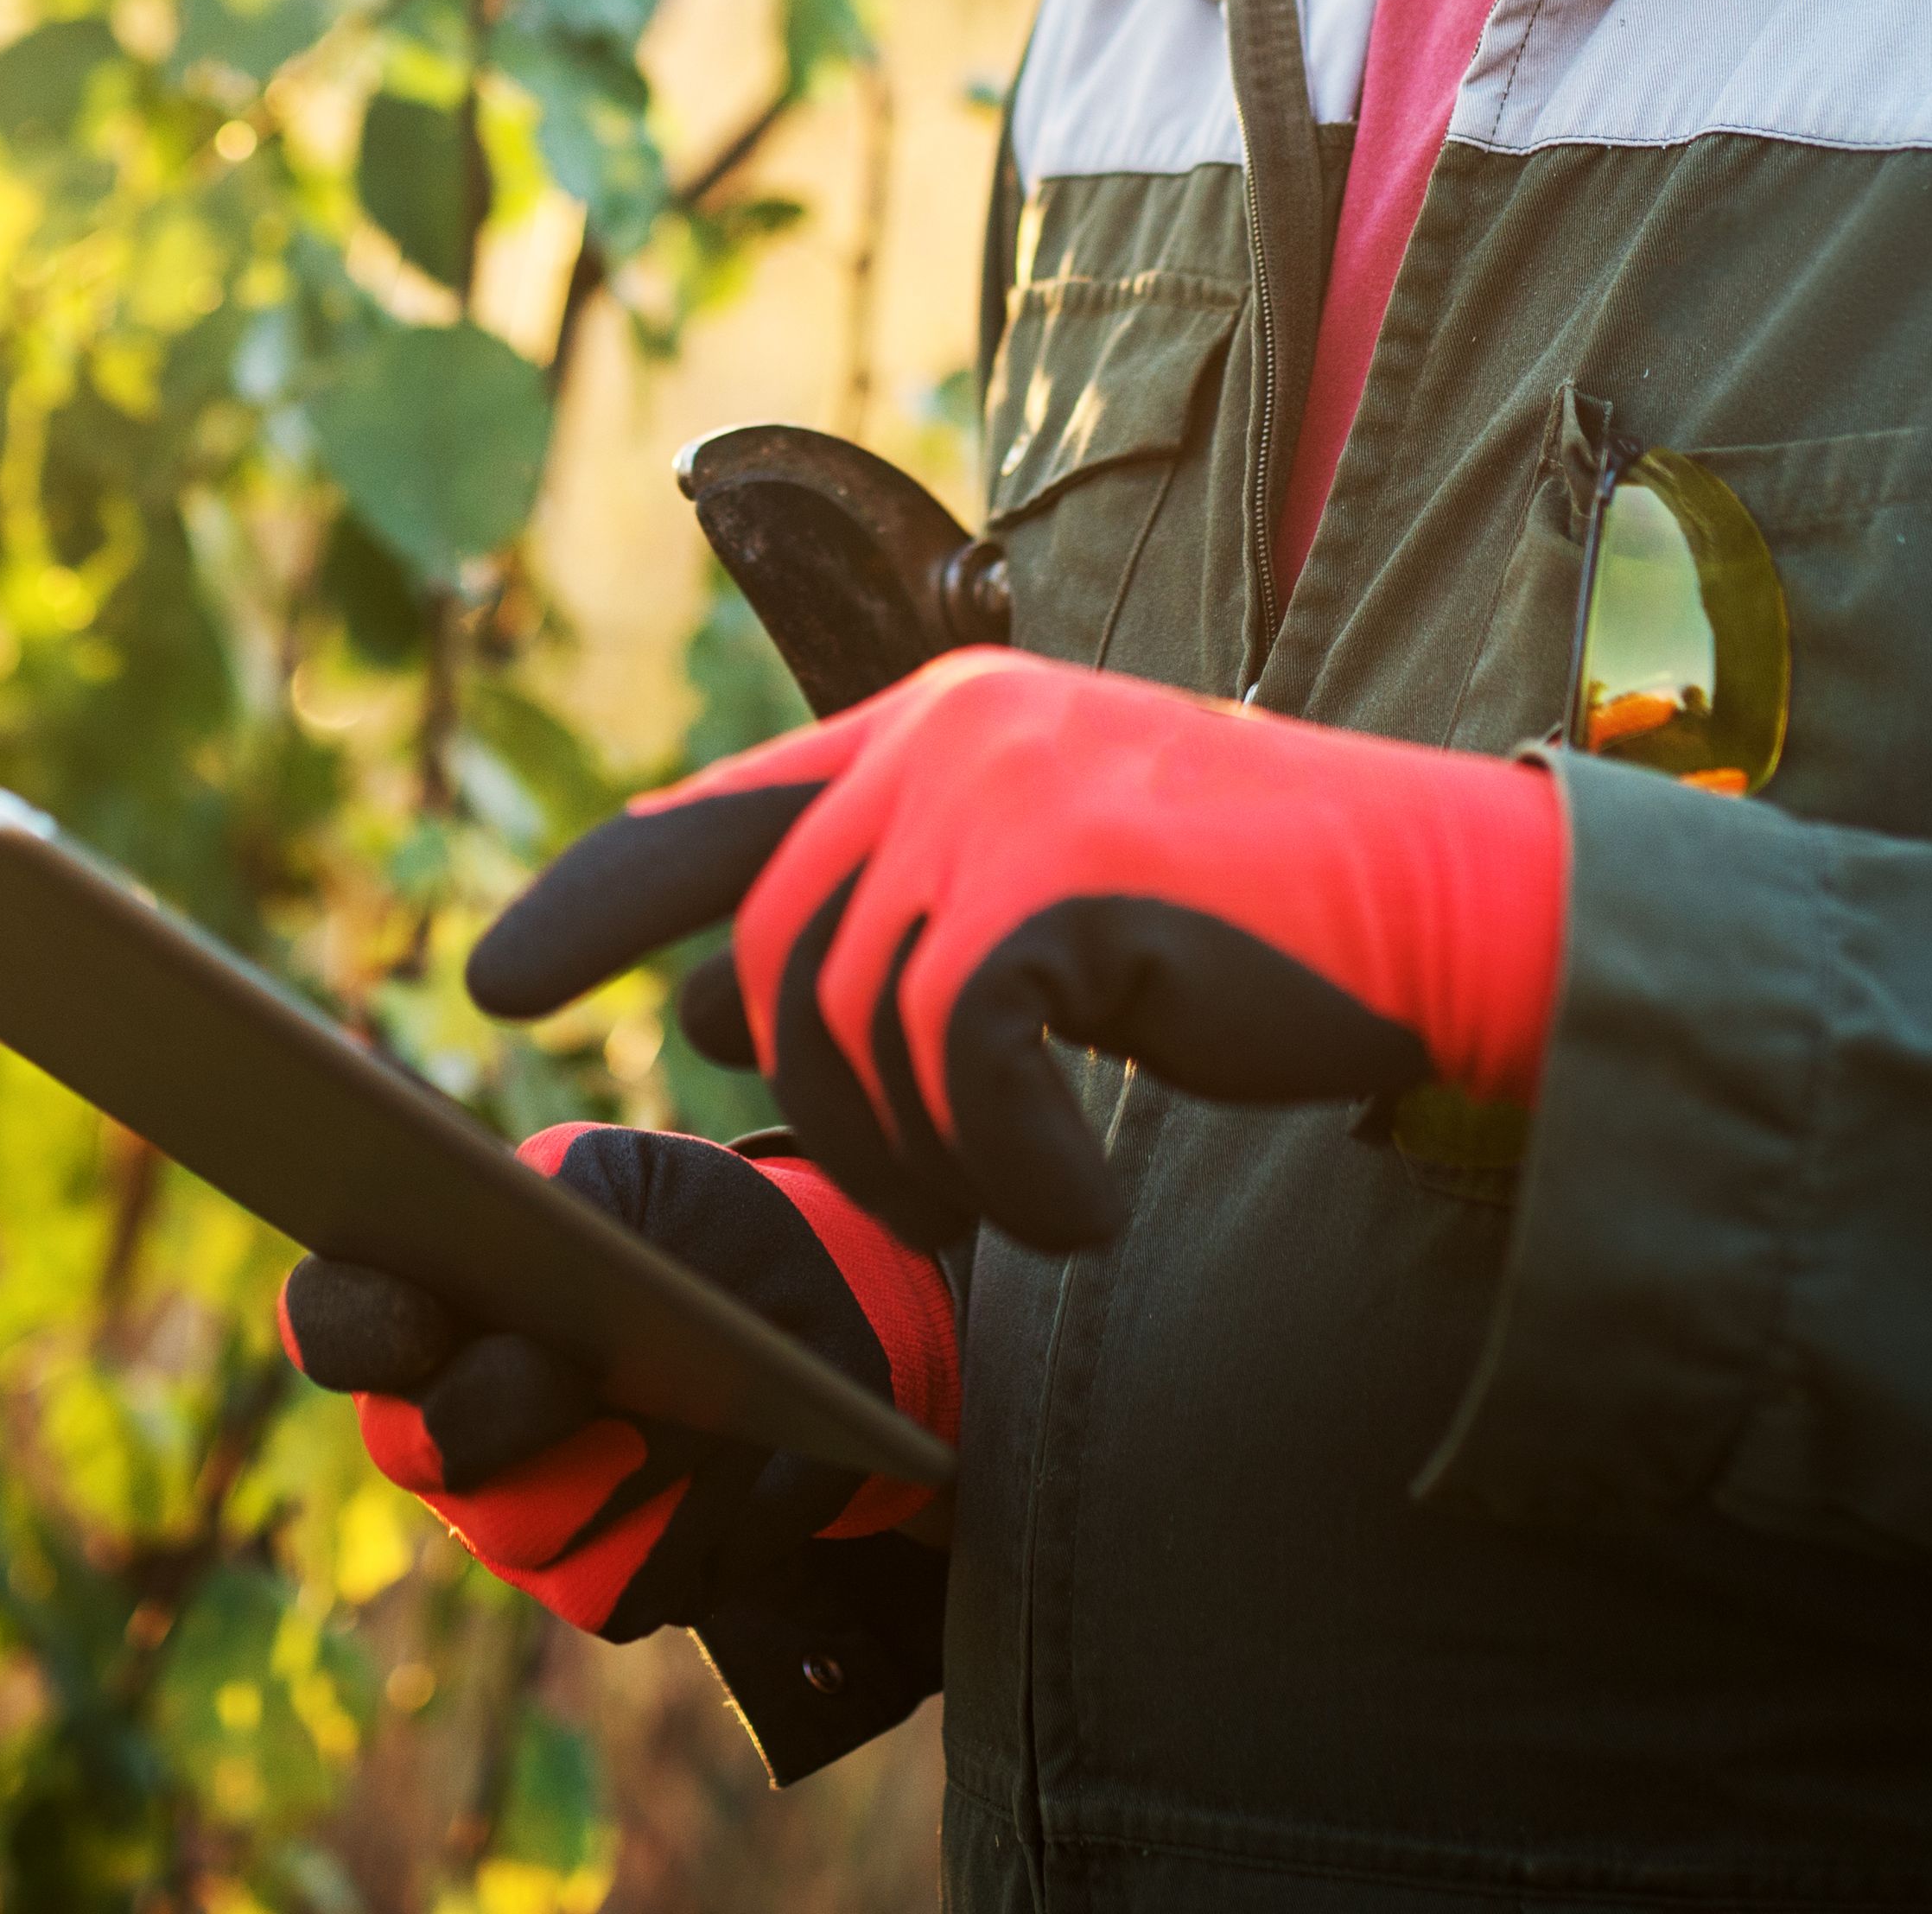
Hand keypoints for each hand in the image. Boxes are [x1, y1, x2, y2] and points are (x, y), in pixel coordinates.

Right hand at [275, 1123, 956, 1642]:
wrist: (805, 1320)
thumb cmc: (691, 1235)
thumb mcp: (637, 1183)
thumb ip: (571, 1199)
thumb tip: (529, 1247)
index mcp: (420, 1303)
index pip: (331, 1319)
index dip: (354, 1327)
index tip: (421, 1320)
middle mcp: (437, 1424)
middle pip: (413, 1447)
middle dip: (500, 1404)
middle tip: (576, 1369)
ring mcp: (507, 1518)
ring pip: (519, 1525)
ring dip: (622, 1461)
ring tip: (707, 1406)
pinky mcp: (598, 1586)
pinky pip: (615, 1583)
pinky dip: (690, 1521)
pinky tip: (739, 1463)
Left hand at [462, 653, 1566, 1250]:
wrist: (1442, 905)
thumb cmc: (1250, 926)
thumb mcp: (1046, 895)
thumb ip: (892, 918)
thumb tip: (724, 1001)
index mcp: (932, 727)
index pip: (716, 817)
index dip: (592, 901)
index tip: (489, 988)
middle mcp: (947, 736)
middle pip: (777, 965)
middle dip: (837, 1119)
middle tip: (950, 1195)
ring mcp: (1003, 795)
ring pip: (855, 1030)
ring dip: (938, 1161)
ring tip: (1041, 1190)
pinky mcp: (1064, 879)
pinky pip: (956, 1069)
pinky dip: (1016, 1175)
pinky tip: (1092, 1204)